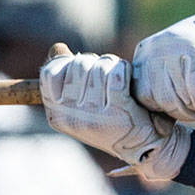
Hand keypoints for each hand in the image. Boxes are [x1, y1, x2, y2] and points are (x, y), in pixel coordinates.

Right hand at [40, 46, 190, 184]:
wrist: (144, 146)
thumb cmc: (112, 120)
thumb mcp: (80, 103)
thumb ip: (66, 77)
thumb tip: (57, 48)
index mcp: (57, 115)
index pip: (50, 72)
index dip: (69, 64)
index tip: (85, 75)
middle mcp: (71, 117)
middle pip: (78, 65)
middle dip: (95, 63)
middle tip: (106, 78)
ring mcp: (94, 115)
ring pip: (99, 68)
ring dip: (112, 66)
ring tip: (118, 81)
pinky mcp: (117, 112)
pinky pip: (116, 74)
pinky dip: (125, 71)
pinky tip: (129, 82)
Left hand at [131, 0, 194, 120]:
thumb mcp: (182, 81)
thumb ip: (167, 101)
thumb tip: (159, 130)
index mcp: (144, 56)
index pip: (139, 96)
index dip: (160, 110)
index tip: (180, 108)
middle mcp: (152, 50)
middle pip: (155, 100)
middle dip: (179, 111)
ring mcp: (171, 47)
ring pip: (174, 98)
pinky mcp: (194, 49)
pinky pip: (194, 92)